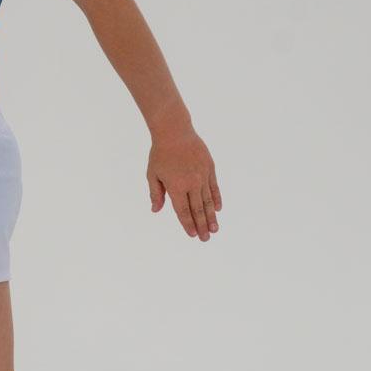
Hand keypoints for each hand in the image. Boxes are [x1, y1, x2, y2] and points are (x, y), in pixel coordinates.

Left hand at [147, 121, 220, 239]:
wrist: (175, 131)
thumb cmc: (160, 153)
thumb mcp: (152, 174)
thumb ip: (155, 193)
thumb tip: (156, 210)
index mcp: (176, 187)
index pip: (183, 211)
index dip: (187, 224)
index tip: (192, 235)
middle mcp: (191, 183)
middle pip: (198, 209)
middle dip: (202, 226)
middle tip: (206, 239)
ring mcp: (202, 175)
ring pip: (208, 201)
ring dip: (212, 216)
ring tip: (215, 229)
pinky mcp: (210, 168)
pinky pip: (214, 187)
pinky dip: (217, 199)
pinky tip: (218, 209)